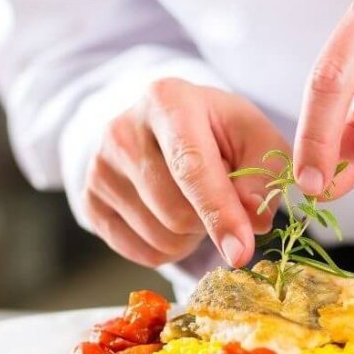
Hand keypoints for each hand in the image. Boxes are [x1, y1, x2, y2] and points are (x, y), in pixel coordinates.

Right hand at [85, 79, 288, 267]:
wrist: (165, 125)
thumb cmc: (217, 129)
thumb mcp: (253, 135)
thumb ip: (265, 173)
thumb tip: (256, 221)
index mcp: (167, 100)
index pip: (191, 167)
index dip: (219, 213)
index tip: (241, 252)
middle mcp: (123, 130)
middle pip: (176, 213)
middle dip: (210, 221)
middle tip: (218, 197)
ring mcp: (98, 167)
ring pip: (160, 238)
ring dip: (192, 236)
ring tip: (193, 202)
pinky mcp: (89, 200)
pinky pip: (140, 253)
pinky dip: (169, 248)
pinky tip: (171, 217)